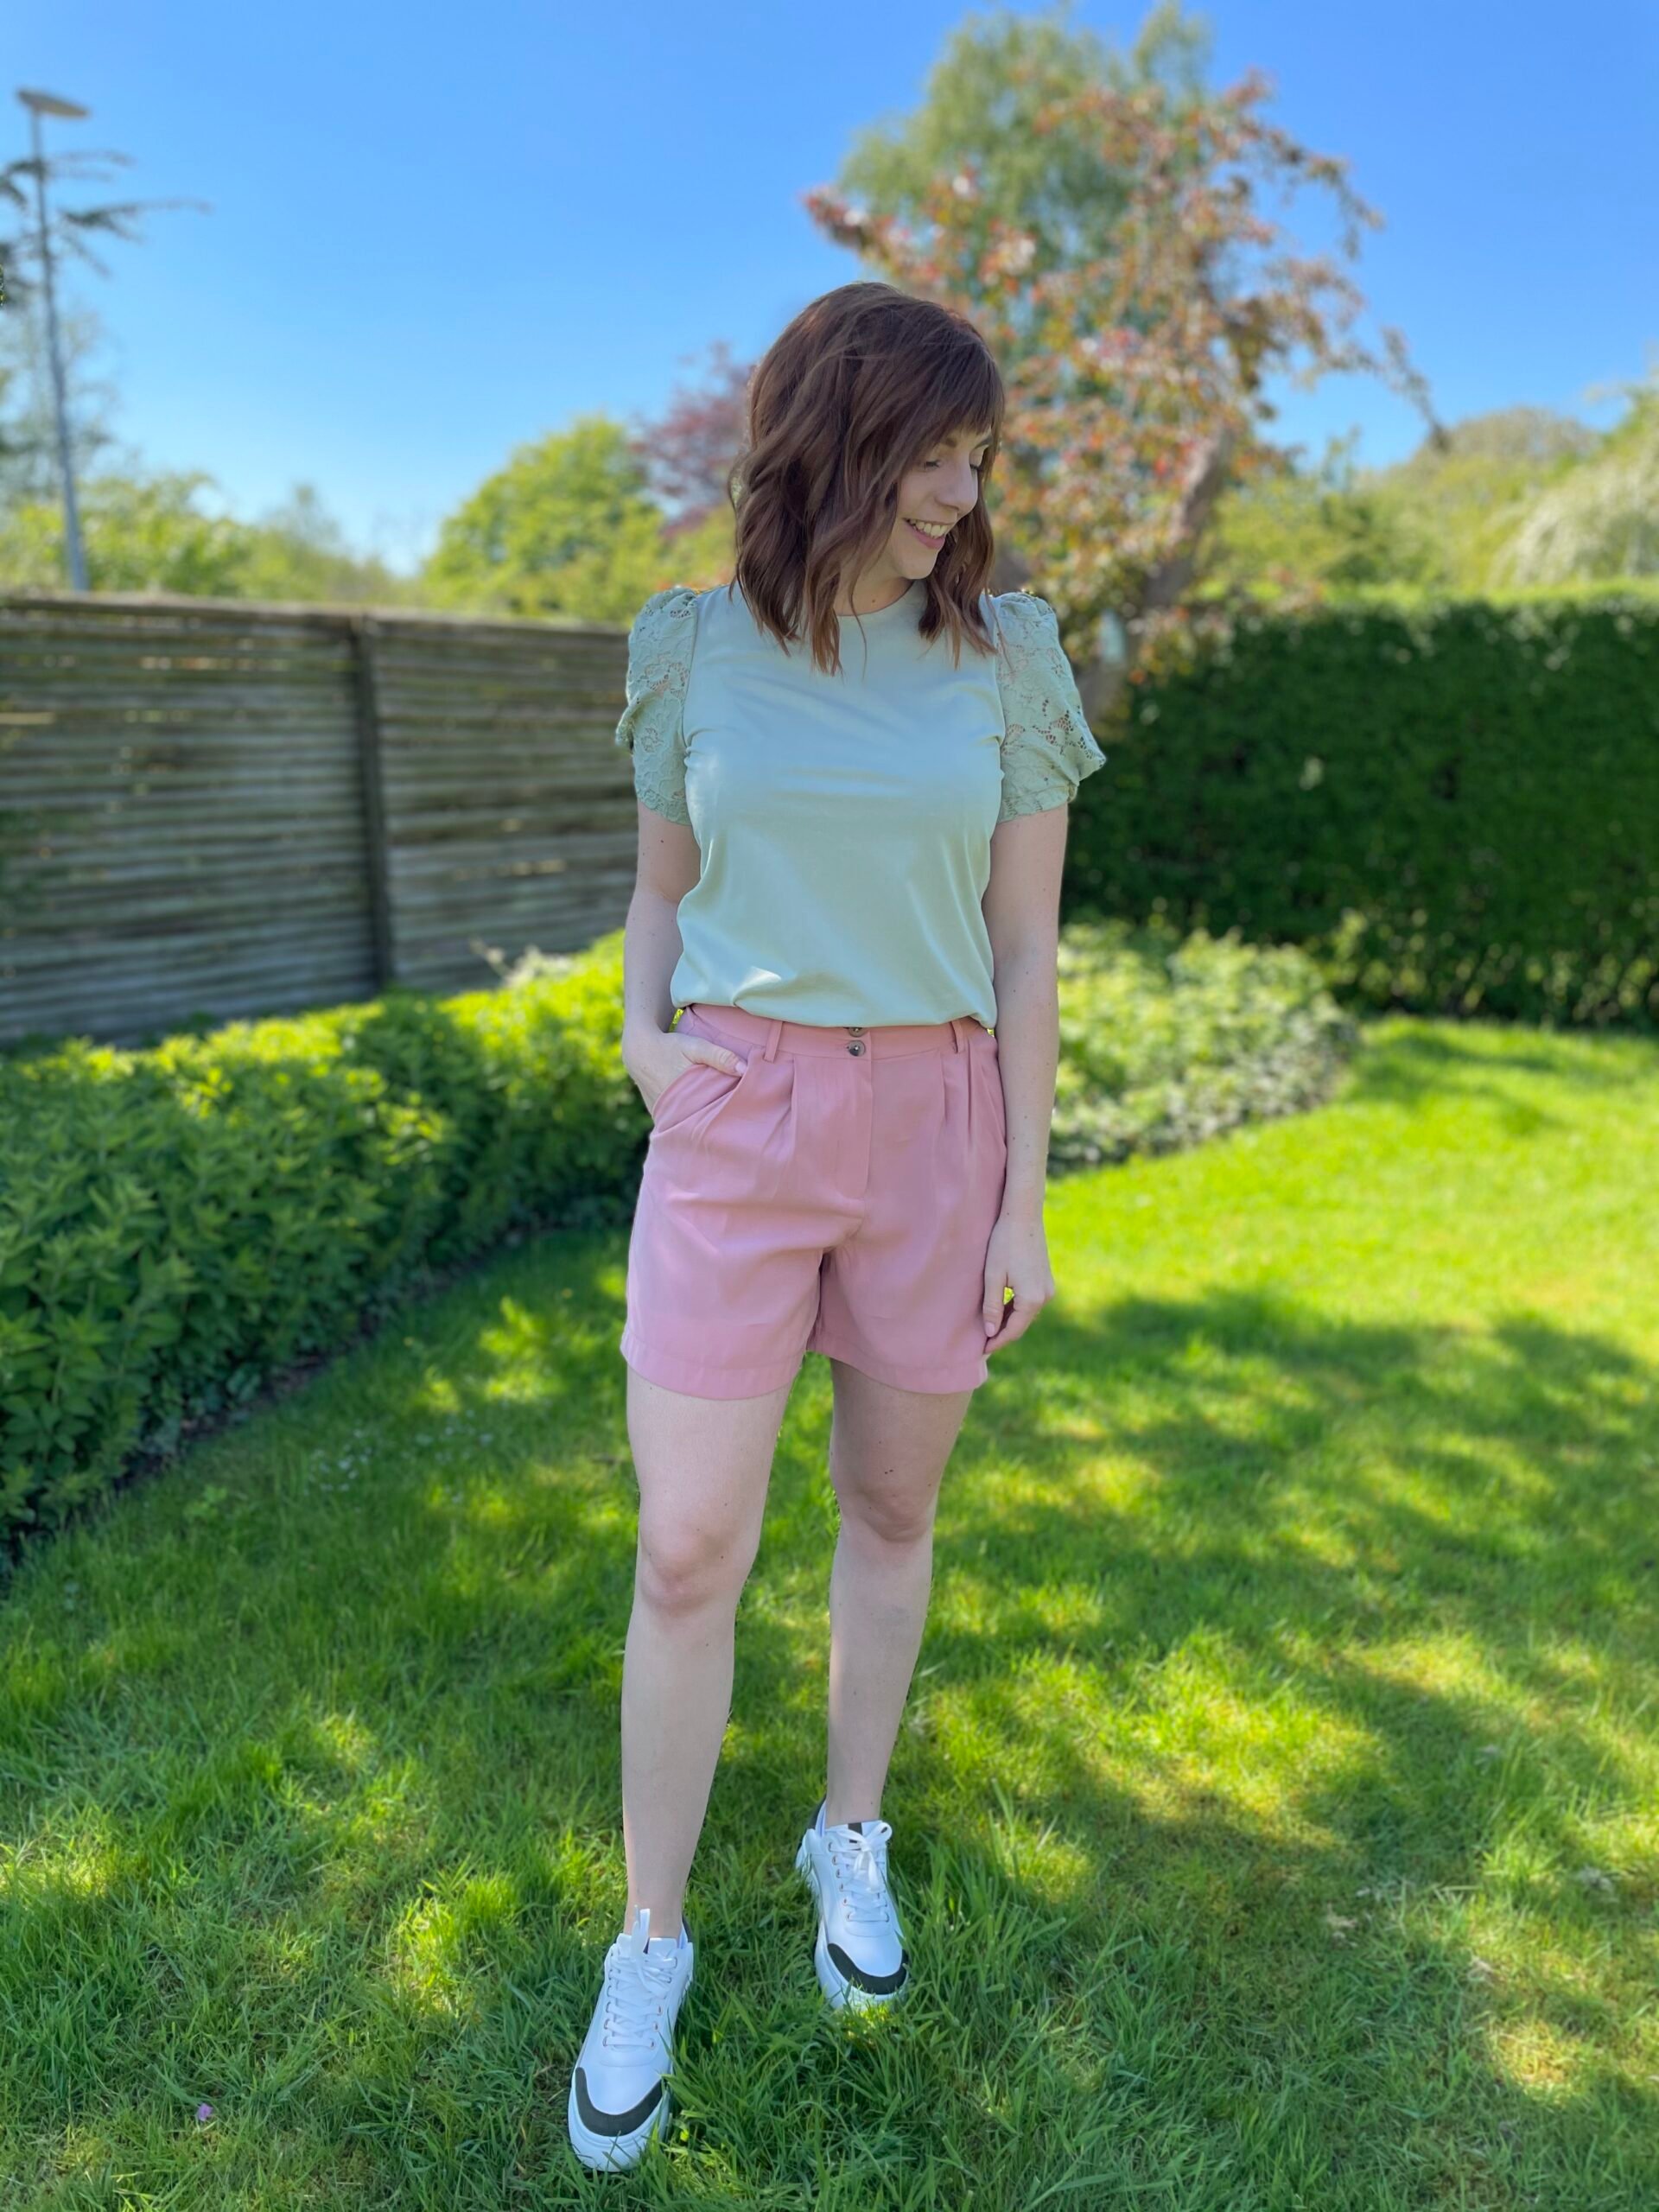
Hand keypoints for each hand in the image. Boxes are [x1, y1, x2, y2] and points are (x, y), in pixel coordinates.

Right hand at [622, 1022, 744, 1117]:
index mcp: (682, 1099)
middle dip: (711, 1124)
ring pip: (684, 1123)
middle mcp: (669, 1112)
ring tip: (716, 1122)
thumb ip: (720, 1056)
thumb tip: (745, 1070)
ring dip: (697, 1122)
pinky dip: (685, 1118)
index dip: (721, 1120)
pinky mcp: (657, 1114)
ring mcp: (661, 1115)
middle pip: (696, 1124)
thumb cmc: (669, 1047)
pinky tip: (697, 1115)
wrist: (640, 1050)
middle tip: (730, 1124)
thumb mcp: (695, 1047)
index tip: (737, 1119)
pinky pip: (674, 1120)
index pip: (707, 1119)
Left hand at [982, 1206, 1055, 1353]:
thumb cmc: (1004, 1244)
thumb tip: (991, 1332)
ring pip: (1026, 1313)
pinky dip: (1016, 1308)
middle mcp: (1045, 1296)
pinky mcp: (1046, 1279)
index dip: (997, 1341)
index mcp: (1032, 1299)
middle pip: (1022, 1324)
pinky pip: (1030, 1301)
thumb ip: (992, 1306)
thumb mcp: (993, 1276)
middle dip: (1003, 1333)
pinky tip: (1002, 1308)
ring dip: (1010, 1320)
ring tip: (990, 1327)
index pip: (1013, 1330)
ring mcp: (1048, 1288)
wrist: (1023, 1216)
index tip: (982, 1350)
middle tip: (984, 1342)